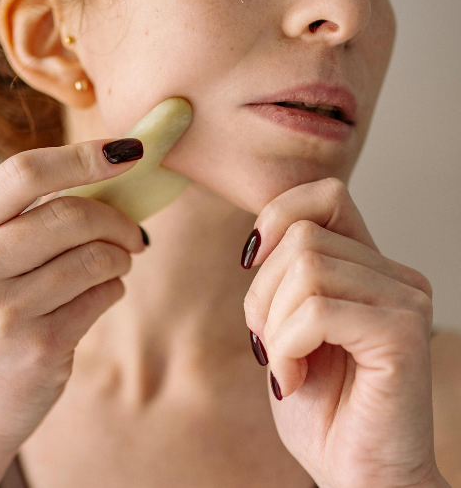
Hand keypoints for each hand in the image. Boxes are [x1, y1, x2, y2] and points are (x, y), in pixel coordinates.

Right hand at [0, 138, 146, 459]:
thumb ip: (25, 224)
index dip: (83, 157)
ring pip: (94, 257)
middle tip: (134, 233)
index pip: (23, 173)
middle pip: (70, 214)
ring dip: (119, 257)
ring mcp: (4, 312)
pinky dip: (114, 288)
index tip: (128, 151)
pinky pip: (102, 295)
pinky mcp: (39, 347)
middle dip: (117, 220)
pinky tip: (100, 295)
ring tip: (114, 266)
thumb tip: (106, 184)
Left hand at [243, 178, 444, 487]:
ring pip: (306, 268)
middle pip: (301, 237)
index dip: (277, 216)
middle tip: (269, 344)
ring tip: (284, 364)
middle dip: (262, 294)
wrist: (356, 474)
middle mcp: (394, 275)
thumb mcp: (285, 327)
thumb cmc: (321, 406)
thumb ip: (284, 279)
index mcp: (366, 267)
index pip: (324, 195)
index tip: (251, 261)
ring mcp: (404, 300)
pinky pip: (317, 310)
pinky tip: (293, 378)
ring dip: (272, 324)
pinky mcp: (402, 334)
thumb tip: (259, 239)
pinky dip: (286, 345)